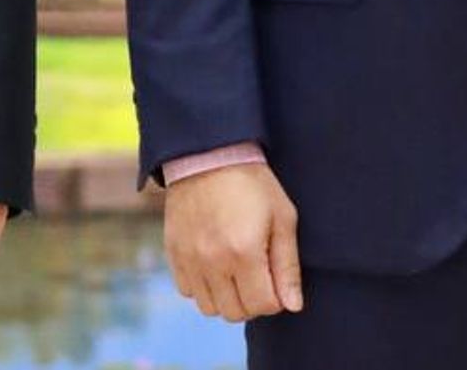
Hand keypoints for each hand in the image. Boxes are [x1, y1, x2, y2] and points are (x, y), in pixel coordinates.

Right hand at [164, 161, 302, 322]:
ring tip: (234, 271)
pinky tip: (213, 264)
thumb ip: (288, 266)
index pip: (263, 306)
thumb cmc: (253, 183)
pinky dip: (202, 286)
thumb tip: (292, 306)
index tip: (275, 277)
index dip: (276, 297)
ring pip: (210, 308)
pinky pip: (188, 291)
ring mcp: (190, 259)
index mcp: (244, 251)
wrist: (208, 154)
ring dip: (226, 297)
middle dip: (252, 300)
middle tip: (257, 273)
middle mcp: (213, 261)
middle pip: (236, 312)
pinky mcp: (174, 253)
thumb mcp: (282, 217)